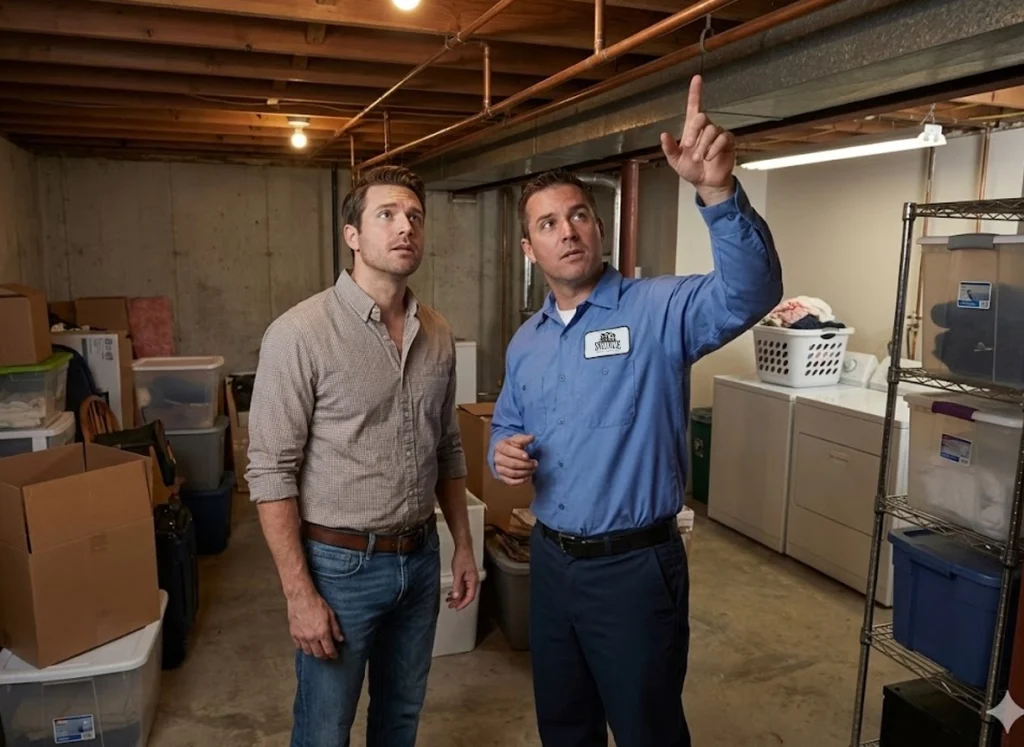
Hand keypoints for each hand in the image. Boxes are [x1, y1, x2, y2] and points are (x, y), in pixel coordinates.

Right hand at [287, 589, 342, 658]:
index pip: (329, 650)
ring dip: (314, 653)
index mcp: (322, 632)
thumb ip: (336, 629)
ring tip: (317, 650)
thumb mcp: (331, 614)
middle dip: (324, 656)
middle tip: (327, 655)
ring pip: (308, 652)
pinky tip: (307, 645)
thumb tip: (340, 639)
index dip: (333, 655)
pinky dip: (303, 648)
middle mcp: (312, 637)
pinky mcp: (293, 634)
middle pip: (318, 654)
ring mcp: (301, 637)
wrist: (301, 597)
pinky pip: (298, 646)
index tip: (335, 656)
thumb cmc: (317, 603)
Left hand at [447, 545, 479, 610]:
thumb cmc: (462, 557)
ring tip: (449, 601)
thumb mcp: (457, 573)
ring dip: (457, 597)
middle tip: (451, 606)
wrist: (463, 548)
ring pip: (464, 592)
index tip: (457, 608)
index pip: (470, 597)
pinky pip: (463, 587)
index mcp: (473, 581)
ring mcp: (470, 579)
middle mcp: (473, 581)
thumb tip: (455, 596)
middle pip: (467, 596)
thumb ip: (456, 586)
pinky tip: (451, 593)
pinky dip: (457, 591)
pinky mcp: (467, 577)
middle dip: (459, 602)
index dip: (463, 604)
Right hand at [494, 434, 537, 485]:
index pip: (508, 451)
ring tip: (533, 469)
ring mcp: (498, 469)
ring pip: (512, 473)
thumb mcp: (516, 439)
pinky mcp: (502, 477)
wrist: (503, 453)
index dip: (518, 454)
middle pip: (512, 464)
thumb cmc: (511, 445)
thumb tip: (532, 437)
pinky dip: (521, 481)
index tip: (527, 456)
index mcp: (500, 447)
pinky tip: (528, 477)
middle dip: (525, 464)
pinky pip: (511, 482)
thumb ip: (523, 439)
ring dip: (525, 472)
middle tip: (535, 464)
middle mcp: (497, 459)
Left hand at [660, 74, 735, 202]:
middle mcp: (706, 128)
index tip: (697, 78)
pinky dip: (714, 149)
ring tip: (699, 158)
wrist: (706, 182)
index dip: (695, 92)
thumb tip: (663, 135)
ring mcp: (718, 134)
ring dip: (703, 146)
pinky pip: (722, 139)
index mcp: (692, 129)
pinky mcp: (728, 142)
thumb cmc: (691, 170)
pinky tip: (709, 158)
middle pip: (702, 117)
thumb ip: (669, 148)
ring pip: (711, 131)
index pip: (694, 106)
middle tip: (689, 146)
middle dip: (694, 132)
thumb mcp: (675, 161)